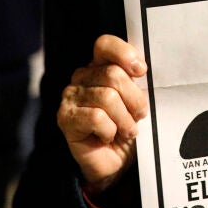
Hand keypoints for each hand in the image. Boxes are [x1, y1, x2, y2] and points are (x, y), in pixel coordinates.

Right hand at [58, 34, 148, 194]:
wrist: (116, 163)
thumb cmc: (127, 127)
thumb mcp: (137, 100)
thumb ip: (136, 81)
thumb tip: (141, 68)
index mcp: (99, 66)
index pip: (105, 45)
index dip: (125, 54)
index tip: (142, 71)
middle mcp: (81, 77)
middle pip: (113, 74)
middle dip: (134, 99)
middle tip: (139, 115)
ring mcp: (70, 96)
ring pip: (107, 98)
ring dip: (125, 119)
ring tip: (127, 130)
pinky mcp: (65, 118)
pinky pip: (96, 117)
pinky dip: (110, 130)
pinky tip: (108, 137)